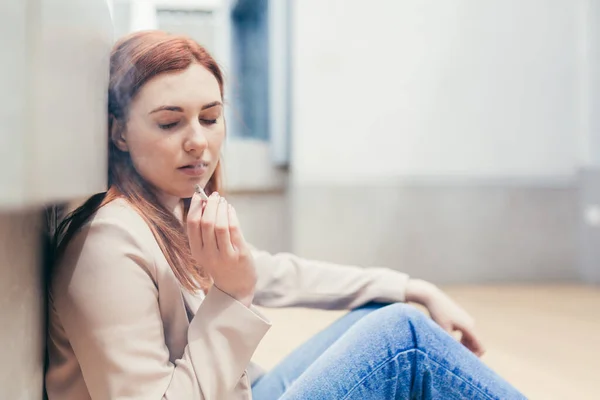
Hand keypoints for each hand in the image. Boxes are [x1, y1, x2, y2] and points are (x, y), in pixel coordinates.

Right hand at [187, 191, 256, 306]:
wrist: (235, 287)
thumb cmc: (220, 263)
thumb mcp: (206, 250)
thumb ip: (204, 230)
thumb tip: (205, 203)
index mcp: (196, 251)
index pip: (192, 224)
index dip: (195, 206)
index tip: (199, 195)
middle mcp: (208, 254)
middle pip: (206, 222)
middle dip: (210, 205)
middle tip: (214, 196)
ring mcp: (224, 255)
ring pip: (220, 225)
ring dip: (221, 208)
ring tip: (223, 201)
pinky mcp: (239, 254)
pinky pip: (234, 229)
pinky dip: (232, 215)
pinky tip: (230, 209)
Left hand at [405, 279, 484, 356]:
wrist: (432, 297)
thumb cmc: (437, 314)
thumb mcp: (443, 331)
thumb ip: (451, 344)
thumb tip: (456, 355)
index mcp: (469, 327)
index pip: (480, 346)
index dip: (476, 357)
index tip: (466, 362)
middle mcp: (471, 323)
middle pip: (476, 343)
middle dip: (469, 352)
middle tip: (457, 359)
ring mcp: (467, 319)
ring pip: (470, 338)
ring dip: (465, 346)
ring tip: (452, 350)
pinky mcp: (461, 317)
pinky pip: (465, 333)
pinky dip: (461, 339)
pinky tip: (450, 340)